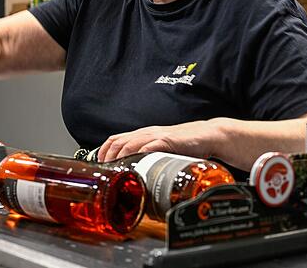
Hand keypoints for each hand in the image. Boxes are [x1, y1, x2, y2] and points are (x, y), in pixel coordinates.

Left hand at [97, 120, 220, 161]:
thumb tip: (135, 174)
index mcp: (142, 135)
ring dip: (120, 157)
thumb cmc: (185, 144)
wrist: (207, 135)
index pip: (115, 139)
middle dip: (108, 158)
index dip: (104, 151)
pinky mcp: (168, 140)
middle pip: (118, 142)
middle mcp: (146, 133)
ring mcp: (156, 136)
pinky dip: (139, 155)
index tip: (99, 165)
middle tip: (105, 173)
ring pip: (130, 144)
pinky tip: (135, 164)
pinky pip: (149, 146)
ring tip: (115, 171)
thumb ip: (149, 157)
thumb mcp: (161, 149)